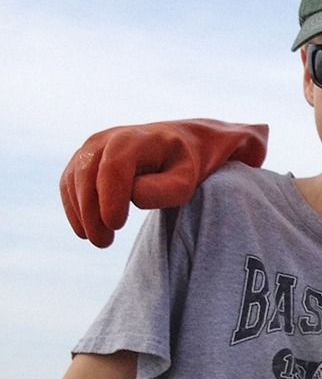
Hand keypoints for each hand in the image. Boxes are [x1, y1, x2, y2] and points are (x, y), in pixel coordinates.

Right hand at [60, 119, 268, 246]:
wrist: (187, 143)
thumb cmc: (194, 165)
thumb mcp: (193, 178)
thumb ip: (170, 188)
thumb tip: (134, 195)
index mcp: (143, 139)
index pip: (116, 164)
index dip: (110, 196)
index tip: (117, 226)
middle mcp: (114, 136)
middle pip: (88, 172)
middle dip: (91, 211)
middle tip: (104, 242)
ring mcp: (97, 145)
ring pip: (75, 177)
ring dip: (81, 212)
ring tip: (100, 240)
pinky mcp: (87, 158)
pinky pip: (70, 181)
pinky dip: (73, 207)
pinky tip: (86, 230)